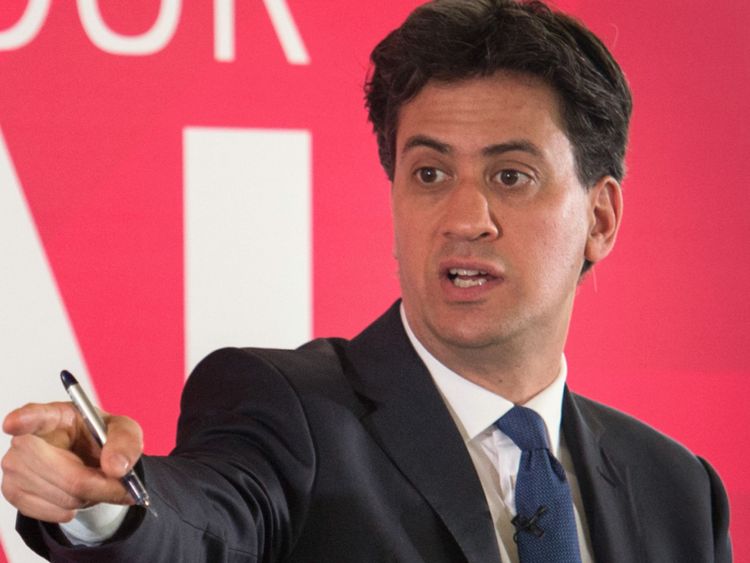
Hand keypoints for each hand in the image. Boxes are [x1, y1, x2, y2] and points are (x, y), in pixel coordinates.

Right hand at [1, 402, 142, 522]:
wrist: (89, 463)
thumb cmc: (101, 439)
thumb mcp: (124, 431)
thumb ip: (125, 442)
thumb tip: (117, 467)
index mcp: (54, 415)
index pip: (34, 415)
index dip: (23, 420)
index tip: (14, 423)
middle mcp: (28, 439)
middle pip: (63, 472)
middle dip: (98, 483)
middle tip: (121, 485)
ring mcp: (16, 467)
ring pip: (63, 496)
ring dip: (89, 496)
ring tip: (93, 480)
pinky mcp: (13, 492)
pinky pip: (52, 512)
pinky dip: (74, 509)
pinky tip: (76, 493)